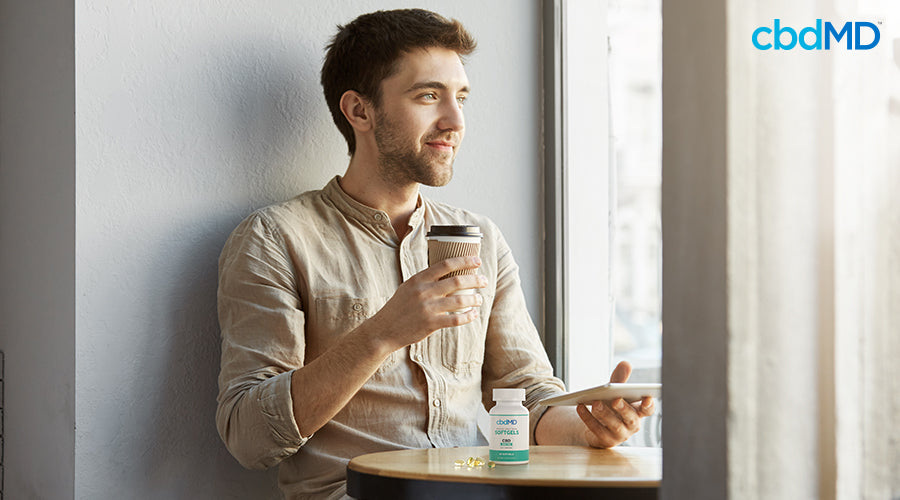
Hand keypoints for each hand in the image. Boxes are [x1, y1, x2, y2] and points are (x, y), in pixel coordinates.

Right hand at [366, 255, 486, 350]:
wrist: (384, 329)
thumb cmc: (398, 307)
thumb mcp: (408, 287)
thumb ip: (426, 280)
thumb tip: (448, 272)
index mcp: (418, 279)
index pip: (445, 264)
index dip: (464, 261)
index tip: (477, 261)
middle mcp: (424, 291)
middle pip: (457, 281)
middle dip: (475, 280)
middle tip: (484, 280)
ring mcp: (428, 308)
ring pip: (459, 300)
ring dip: (474, 299)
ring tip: (479, 299)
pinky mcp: (431, 324)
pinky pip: (456, 319)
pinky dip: (468, 316)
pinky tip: (473, 314)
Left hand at [575, 361, 655, 447]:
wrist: (597, 425)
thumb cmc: (610, 405)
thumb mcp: (614, 391)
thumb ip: (620, 379)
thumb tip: (625, 363)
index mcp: (638, 411)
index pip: (648, 410)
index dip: (649, 405)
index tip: (646, 398)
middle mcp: (632, 425)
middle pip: (630, 418)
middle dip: (623, 408)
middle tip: (615, 399)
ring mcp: (620, 435)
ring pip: (614, 425)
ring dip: (604, 413)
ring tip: (595, 403)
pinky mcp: (606, 441)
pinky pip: (597, 430)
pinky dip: (588, 418)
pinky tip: (580, 407)